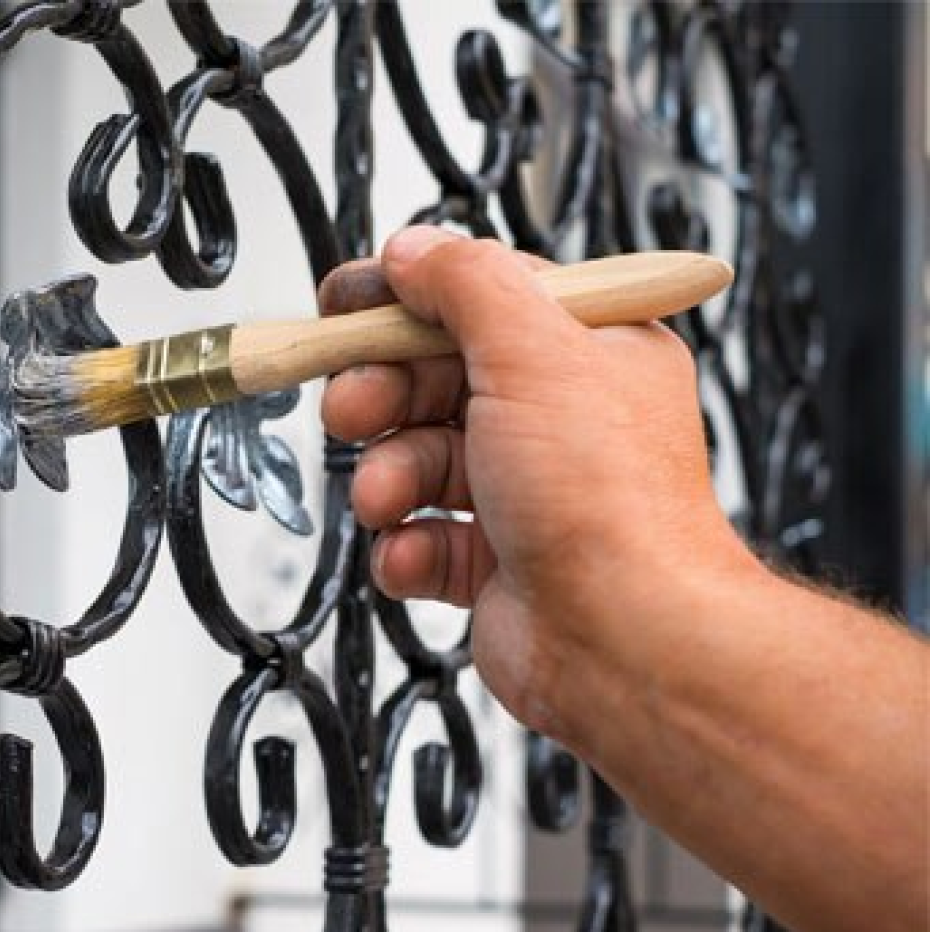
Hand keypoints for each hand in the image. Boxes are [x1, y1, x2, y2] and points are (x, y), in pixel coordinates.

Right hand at [320, 226, 758, 735]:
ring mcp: (527, 493)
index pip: (484, 300)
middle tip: (351, 407)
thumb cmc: (609, 504)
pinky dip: (406, 545)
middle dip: (382, 395)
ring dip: (388, 476)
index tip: (346, 305)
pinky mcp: (497, 563)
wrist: (627, 641)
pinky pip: (423, 537)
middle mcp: (561, 419)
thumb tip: (414, 249)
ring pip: (420, 460)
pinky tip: (413, 554)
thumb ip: (465, 283)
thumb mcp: (532, 351)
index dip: (409, 302)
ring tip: (383, 497)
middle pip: (436, 380)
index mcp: (590, 353)